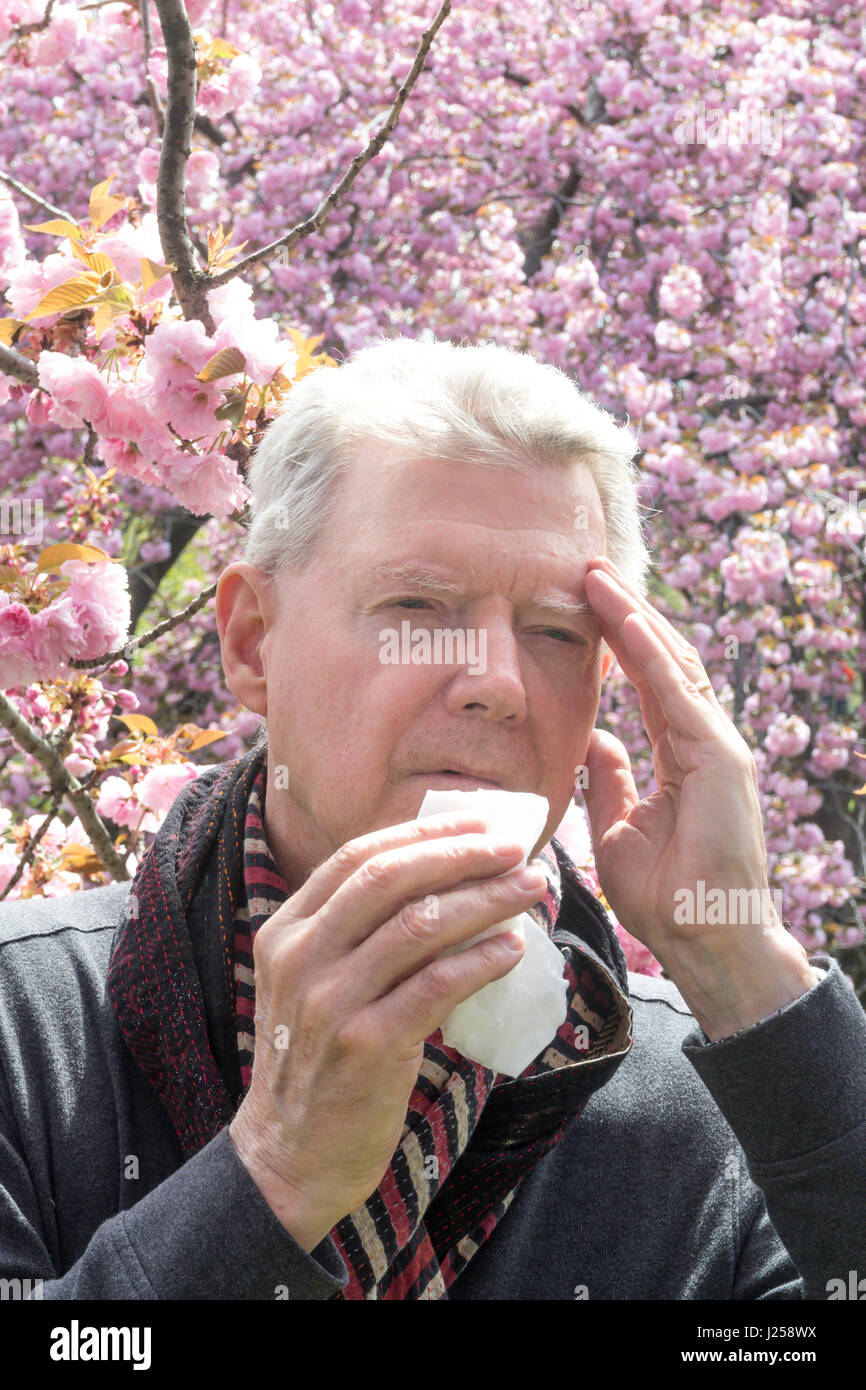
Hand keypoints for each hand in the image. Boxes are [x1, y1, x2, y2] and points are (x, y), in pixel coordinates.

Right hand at [228, 812, 546, 1250]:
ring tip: (530, 888)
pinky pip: (436, 985)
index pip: (359, 856)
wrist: (291, 1154)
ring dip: (485, 899)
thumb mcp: (314, 982)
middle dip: (462, 854)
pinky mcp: (365, 1045)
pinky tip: (513, 948)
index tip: (480, 823)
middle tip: (517, 847)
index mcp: (286, 929)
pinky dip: (481, 959)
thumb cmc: (320, 1059)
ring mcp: (330, 1000)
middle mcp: (301, 956)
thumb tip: (450, 880)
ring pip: (419, 925)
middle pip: (390, 878)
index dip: (425, 833)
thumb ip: (359, 933)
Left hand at [581, 555, 783, 966]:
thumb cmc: (668, 896)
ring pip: (672, 665)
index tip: (582, 602)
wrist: (706, 942)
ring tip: (597, 578)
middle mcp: (704, 741)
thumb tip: (593, 741)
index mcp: (682, 755)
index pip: (648, 681)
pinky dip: (653, 656)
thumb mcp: (618, 828)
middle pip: (661, 661)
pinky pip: (682, 695)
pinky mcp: (721, 759)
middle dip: (624, 613)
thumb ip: (610, 779)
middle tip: (588, 570)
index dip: (617, 640)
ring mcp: (718, 746)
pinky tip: (626, 621)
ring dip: (633, 618)